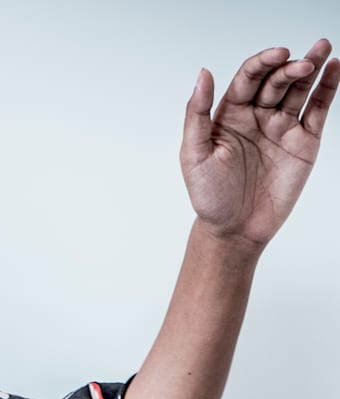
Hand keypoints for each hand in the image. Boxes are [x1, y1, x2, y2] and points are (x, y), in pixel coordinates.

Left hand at [181, 39, 338, 248]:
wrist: (235, 228)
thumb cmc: (209, 194)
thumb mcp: (194, 153)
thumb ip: (196, 113)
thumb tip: (204, 73)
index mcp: (229, 114)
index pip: (247, 79)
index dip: (262, 63)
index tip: (278, 54)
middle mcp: (256, 116)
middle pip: (275, 81)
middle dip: (289, 68)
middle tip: (302, 63)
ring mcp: (281, 127)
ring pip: (299, 90)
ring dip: (312, 68)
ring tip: (324, 48)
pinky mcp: (304, 142)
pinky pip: (317, 110)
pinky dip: (327, 89)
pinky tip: (335, 69)